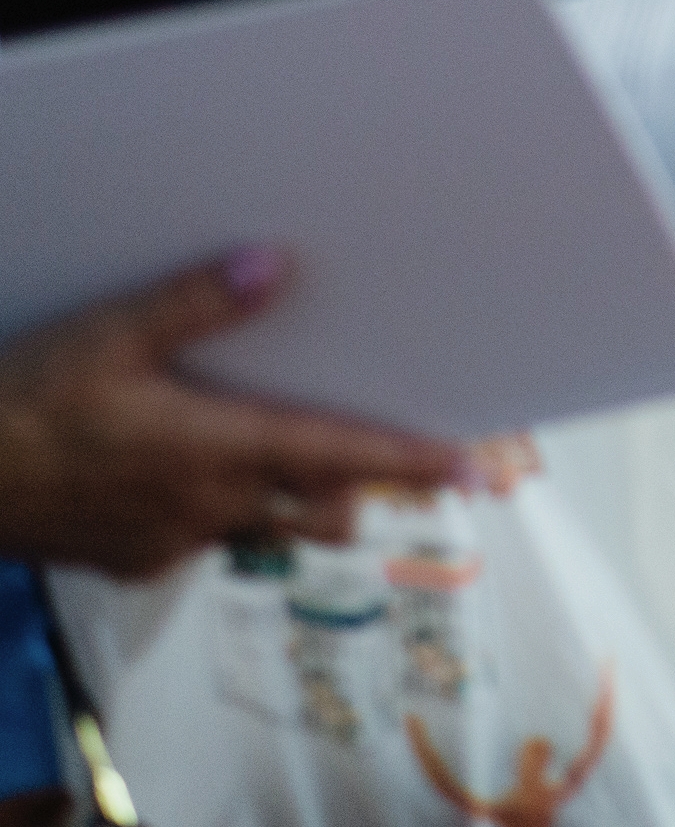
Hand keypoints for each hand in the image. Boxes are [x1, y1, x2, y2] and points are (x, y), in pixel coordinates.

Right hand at [0, 251, 469, 578]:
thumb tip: (273, 264)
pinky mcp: (136, 561)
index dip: (412, 461)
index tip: (475, 466)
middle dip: (374, 488)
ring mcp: (174, 541)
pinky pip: (210, 543)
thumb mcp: (103, 337)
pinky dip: (228, 516)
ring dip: (304, 505)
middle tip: (423, 467)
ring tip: (328, 476)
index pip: (341, 456)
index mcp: (215, 449)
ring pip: (272, 530)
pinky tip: (202, 484)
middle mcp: (210, 505)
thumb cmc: (15, 405)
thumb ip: (193, 304)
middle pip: (325, 504)